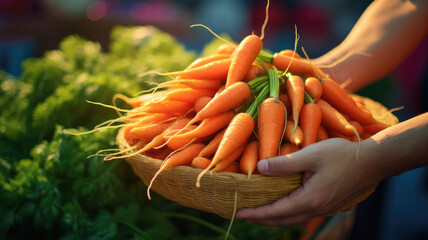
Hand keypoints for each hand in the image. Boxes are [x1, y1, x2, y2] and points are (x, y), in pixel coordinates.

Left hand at [235, 138, 378, 225]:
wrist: (374, 161)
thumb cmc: (342, 155)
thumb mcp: (311, 155)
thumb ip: (284, 164)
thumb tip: (260, 169)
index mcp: (310, 199)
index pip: (275, 211)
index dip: (255, 213)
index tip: (238, 212)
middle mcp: (316, 208)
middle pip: (282, 220)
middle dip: (261, 219)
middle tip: (242, 214)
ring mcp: (324, 208)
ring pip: (292, 218)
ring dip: (273, 217)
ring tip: (258, 213)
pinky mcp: (329, 204)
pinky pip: (302, 213)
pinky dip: (287, 213)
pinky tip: (282, 206)